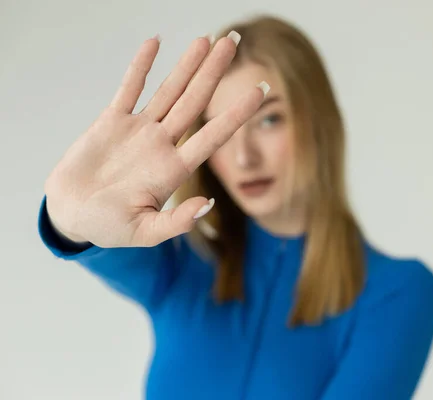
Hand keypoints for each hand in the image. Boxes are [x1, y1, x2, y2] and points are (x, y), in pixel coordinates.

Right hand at [44, 32, 267, 247]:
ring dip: (187, 65)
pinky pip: (129, 88)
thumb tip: (208, 206)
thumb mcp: (144, 233)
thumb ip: (175, 222)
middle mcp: (162, 144)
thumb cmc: (107, 227)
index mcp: (174, 169)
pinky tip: (155, 43)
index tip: (261, 91)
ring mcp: (139, 130)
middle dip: (215, 72)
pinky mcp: (112, 122)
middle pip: (195, 101)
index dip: (237, 114)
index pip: (213, 136)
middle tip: (234, 40)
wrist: (72, 215)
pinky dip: (140, 66)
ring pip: (169, 90)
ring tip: (207, 39)